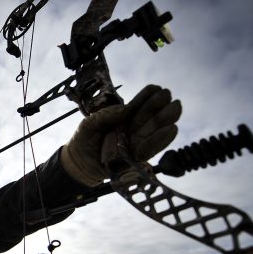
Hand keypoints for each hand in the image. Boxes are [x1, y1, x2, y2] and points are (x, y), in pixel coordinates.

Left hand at [61, 85, 180, 186]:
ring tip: (175, 108)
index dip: (147, 98)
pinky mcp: (136, 160)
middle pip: (151, 119)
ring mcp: (135, 145)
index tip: (156, 88)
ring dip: (165, 121)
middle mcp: (132, 131)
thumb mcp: (90, 124)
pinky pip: (150, 150)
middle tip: (170, 96)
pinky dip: (160, 140)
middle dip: (161, 107)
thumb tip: (125, 109)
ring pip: (155, 132)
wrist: (77, 164)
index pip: (138, 108)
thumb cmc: (83, 141)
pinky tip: (171, 129)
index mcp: (123, 120)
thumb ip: (106, 115)